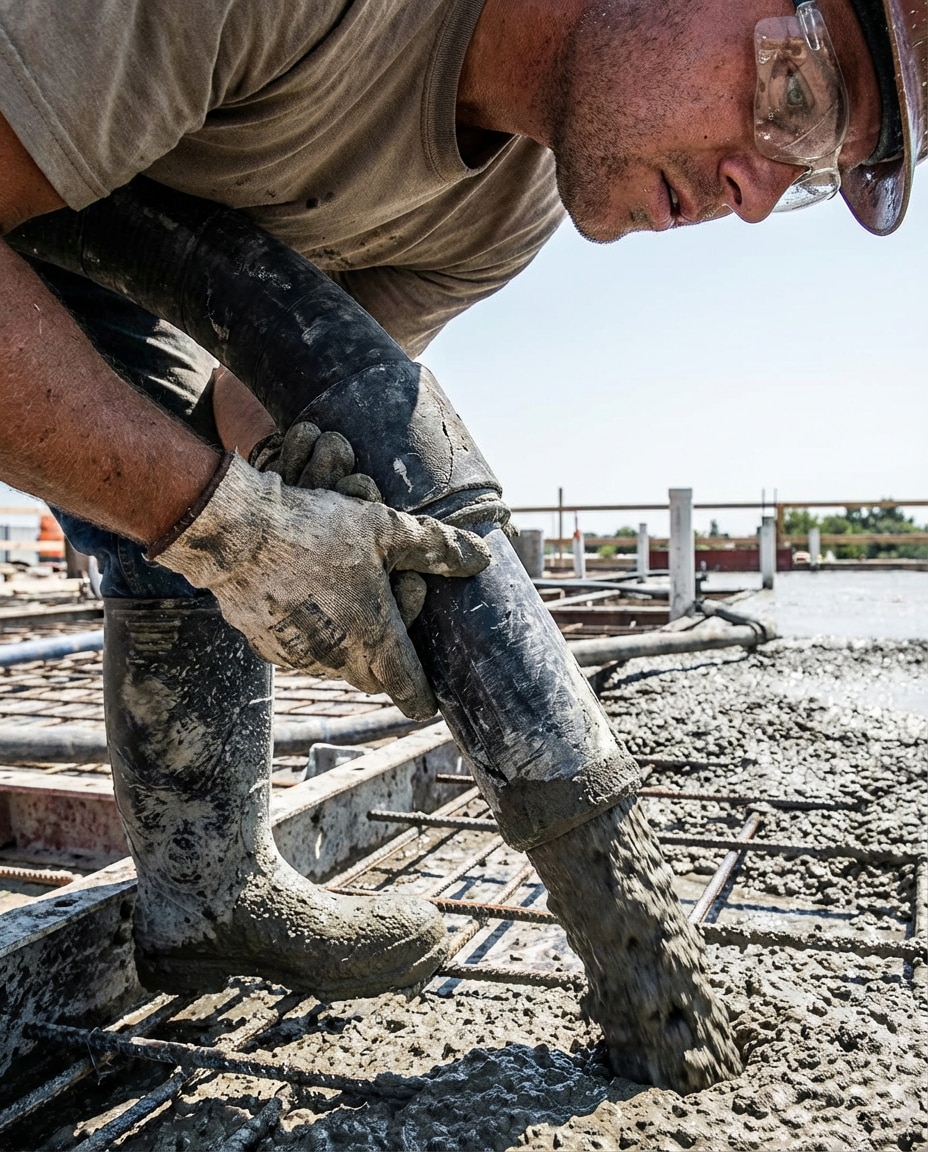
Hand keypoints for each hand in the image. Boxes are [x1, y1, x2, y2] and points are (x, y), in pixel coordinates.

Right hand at [151, 453, 489, 718]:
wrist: (236, 534)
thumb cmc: (316, 530)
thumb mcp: (386, 529)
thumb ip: (436, 547)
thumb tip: (481, 559)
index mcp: (374, 638)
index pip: (407, 688)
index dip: (422, 696)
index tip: (429, 702)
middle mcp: (336, 658)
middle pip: (372, 678)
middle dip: (388, 660)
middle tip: (391, 617)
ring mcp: (297, 657)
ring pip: (335, 666)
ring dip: (350, 646)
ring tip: (351, 601)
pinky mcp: (264, 646)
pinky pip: (300, 653)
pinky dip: (313, 638)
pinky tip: (310, 602)